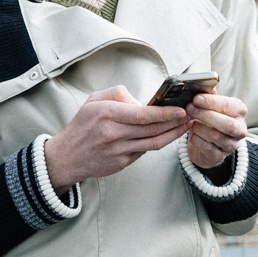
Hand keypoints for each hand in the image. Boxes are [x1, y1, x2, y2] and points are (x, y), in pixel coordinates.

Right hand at [43, 87, 187, 189]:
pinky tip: (167, 135)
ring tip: (185, 126)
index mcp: (106, 114)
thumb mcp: (93, 100)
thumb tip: (140, 100)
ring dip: (172, 135)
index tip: (180, 110)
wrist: (67, 156)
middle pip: (152, 129)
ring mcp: (118, 151)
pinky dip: (157, 143)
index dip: (165, 113)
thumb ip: (117, 93)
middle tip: (190, 116)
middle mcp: (113, 133)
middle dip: (175, 122)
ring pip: (153, 143)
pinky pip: (144, 151)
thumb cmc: (82, 126)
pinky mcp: (122, 163)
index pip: (142, 115)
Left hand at [184, 89, 247, 171]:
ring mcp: (231, 144)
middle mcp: (239, 129)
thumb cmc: (210, 120)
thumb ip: (210, 96)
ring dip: (199, 127)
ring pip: (216, 136)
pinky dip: (197, 139)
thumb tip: (207, 86)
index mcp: (239, 111)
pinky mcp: (220, 156)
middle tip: (189, 108)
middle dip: (206, 115)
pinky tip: (191, 134)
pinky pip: (207, 148)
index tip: (196, 99)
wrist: (208, 144)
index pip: (228, 106)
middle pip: (227, 124)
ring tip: (189, 121)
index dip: (212, 102)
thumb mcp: (211, 106)